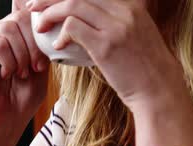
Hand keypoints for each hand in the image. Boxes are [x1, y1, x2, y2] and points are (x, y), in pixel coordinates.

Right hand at [0, 7, 48, 127]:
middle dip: (34, 44)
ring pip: (8, 28)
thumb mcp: (43, 63)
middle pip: (20, 17)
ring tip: (22, 73)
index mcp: (15, 31)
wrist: (7, 119)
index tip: (45, 56)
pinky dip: (8, 62)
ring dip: (21, 55)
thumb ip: (41, 38)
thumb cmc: (25, 95)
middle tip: (36, 68)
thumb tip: (39, 11)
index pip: (28, 10)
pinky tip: (5, 75)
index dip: (41, 28)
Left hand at [29, 0, 192, 145]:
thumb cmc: (142, 68)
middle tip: (32, 7)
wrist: (159, 90)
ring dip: (50, 14)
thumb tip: (83, 24)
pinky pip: (73, 29)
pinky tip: (56, 46)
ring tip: (39, 26)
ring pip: (73, 6)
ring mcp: (116, 26)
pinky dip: (60, 35)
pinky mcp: (106, 45)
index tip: (48, 1)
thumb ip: (113, 23)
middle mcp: (125, 10)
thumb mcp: (133, 35)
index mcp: (131, 4)